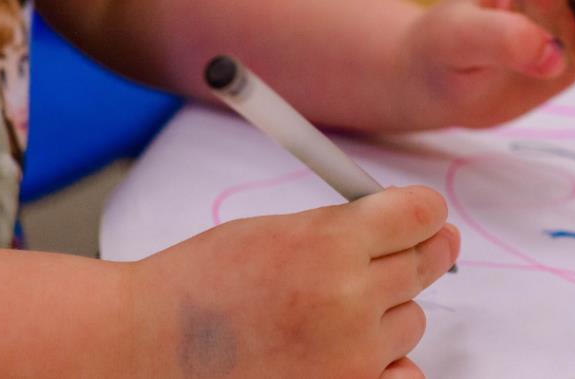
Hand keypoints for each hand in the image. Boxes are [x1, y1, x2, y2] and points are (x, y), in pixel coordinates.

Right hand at [127, 186, 457, 377]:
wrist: (148, 346)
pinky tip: (355, 348)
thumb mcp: (274, 229)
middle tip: (415, 248)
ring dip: (389, 310)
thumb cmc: (199, 287)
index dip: (425, 211)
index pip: (419, 215)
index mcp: (330, 243)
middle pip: (425, 264)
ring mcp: (352, 355)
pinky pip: (404, 372)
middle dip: (420, 251)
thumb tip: (399, 220)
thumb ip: (342, 226)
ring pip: (411, 320)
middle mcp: (350, 299)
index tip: (427, 215)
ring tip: (335, 309)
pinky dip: (387, 361)